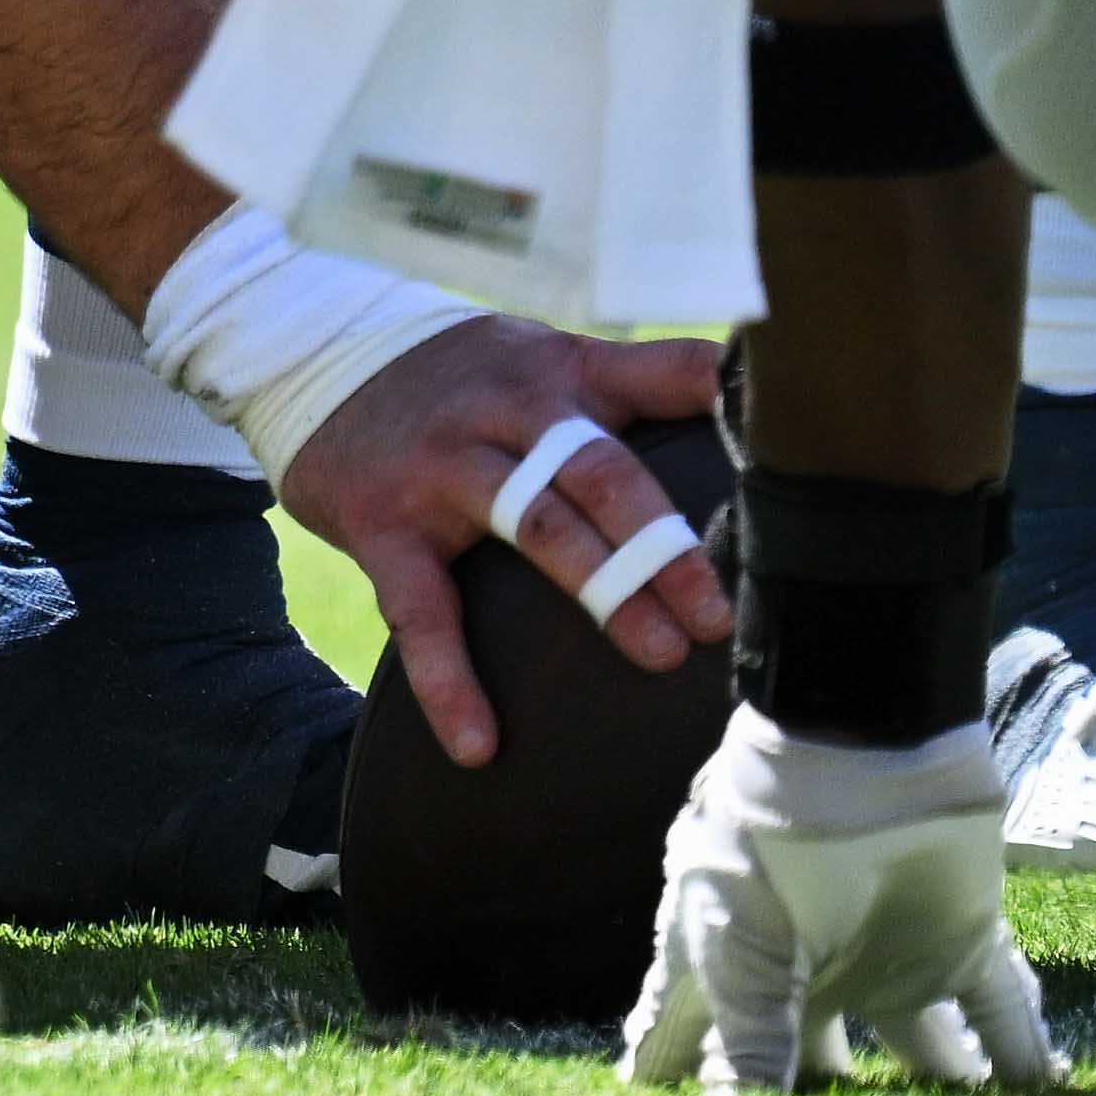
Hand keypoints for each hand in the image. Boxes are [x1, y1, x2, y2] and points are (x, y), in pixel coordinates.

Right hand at [283, 315, 733, 763]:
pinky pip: (420, 610)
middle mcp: (507, 409)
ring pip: (533, 524)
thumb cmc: (464, 378)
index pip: (659, 375)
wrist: (312, 351)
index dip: (722, 406)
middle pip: (600, 472)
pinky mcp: (384, 522)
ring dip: (600, 588)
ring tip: (659, 653)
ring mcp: (443, 466)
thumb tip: (753, 403)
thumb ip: (641, 380)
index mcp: (561, 372)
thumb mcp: (545, 355)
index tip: (784, 451)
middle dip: (665, 541)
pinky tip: (479, 744)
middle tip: (720, 613)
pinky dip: (449, 680)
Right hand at [622, 707, 1058, 1095]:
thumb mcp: (737, 950)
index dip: (670, 1070)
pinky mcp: (958, 940)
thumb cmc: (770, 842)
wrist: (867, 750)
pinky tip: (1041, 1094)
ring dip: (934, 1088)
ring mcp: (884, 951)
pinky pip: (999, 1009)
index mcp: (728, 955)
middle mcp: (806, 964)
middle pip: (808, 1050)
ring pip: (912, 1042)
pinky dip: (1022, 1052)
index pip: (686, 1026)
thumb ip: (746, 1044)